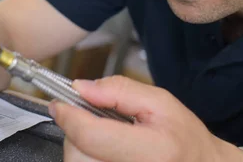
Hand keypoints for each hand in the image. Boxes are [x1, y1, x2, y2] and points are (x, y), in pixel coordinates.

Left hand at [49, 76, 242, 161]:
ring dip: (80, 146)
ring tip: (104, 137)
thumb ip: (119, 91)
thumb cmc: (183, 137)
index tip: (59, 102)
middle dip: (76, 131)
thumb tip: (81, 87)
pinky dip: (87, 157)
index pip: (93, 136)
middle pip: (78, 154)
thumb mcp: (160, 102)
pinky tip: (103, 150)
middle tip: (90, 119)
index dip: (70, 116)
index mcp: (151, 151)